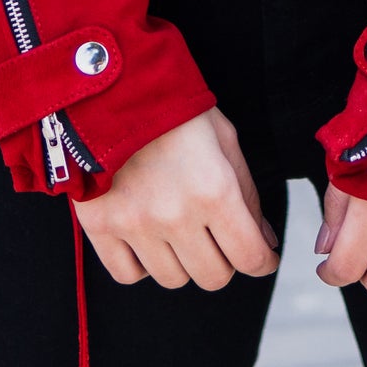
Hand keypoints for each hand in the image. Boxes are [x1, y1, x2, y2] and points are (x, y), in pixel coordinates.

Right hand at [72, 107, 279, 289]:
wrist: (115, 87)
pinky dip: (142, 265)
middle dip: (224, 260)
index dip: (262, 261)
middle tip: (217, 238)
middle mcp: (176, 213)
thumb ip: (248, 195)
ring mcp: (135, 223)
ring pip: (173, 279)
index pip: (250, 257)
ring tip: (178, 229)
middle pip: (213, 277)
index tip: (261, 257)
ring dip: (183, 261)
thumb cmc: (176, 110)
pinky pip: (128, 274)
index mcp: (214, 189)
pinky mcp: (101, 226)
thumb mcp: (225, 139)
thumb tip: (265, 242)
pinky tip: (148, 240)